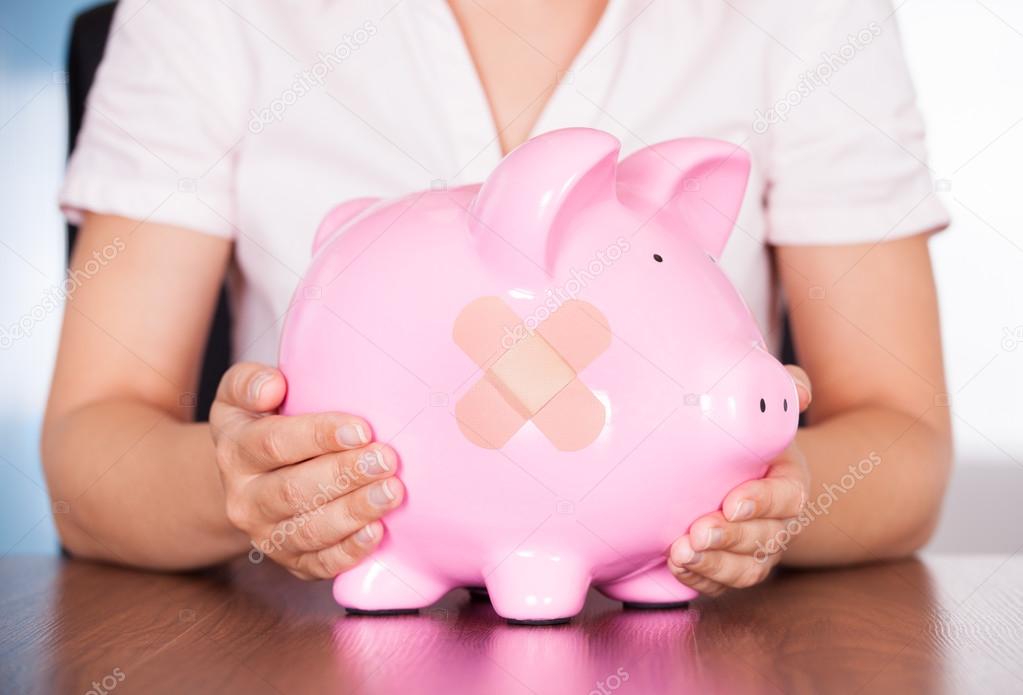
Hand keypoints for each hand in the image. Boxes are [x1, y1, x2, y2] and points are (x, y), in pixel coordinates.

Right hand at [210, 362, 403, 579]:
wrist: (250, 480)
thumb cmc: (260, 424)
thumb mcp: (239, 396)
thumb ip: (249, 382)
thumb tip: (273, 386)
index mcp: (235, 451)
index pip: (274, 443)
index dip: (319, 435)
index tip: (361, 429)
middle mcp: (244, 499)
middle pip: (294, 490)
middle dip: (345, 474)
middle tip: (387, 459)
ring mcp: (267, 535)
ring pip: (309, 530)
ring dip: (354, 512)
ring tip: (391, 493)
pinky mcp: (291, 562)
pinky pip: (319, 564)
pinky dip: (349, 552)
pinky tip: (378, 532)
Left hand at [667, 366, 811, 594]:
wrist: (742, 466)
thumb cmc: (751, 433)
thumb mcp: (770, 405)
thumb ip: (786, 389)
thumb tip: (798, 390)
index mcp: (790, 481)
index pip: (787, 496)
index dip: (763, 501)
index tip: (734, 501)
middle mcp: (778, 521)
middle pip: (764, 538)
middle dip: (731, 538)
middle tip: (698, 531)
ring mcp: (756, 548)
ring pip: (745, 568)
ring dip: (713, 564)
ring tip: (680, 553)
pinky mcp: (732, 566)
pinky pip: (722, 584)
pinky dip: (700, 579)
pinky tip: (676, 565)